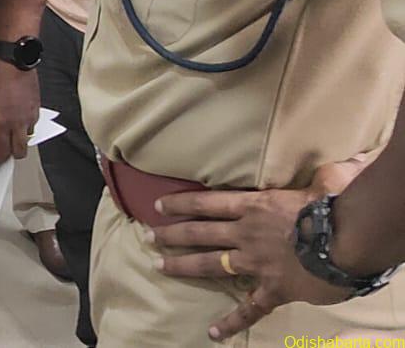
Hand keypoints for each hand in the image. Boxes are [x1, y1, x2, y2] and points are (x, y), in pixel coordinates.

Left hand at [0, 56, 38, 160]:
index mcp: (0, 123)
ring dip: (20, 139)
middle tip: (5, 150)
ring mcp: (29, 116)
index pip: (3, 151)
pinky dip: (27, 125)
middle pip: (20, 151)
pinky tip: (18, 118)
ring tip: (11, 134)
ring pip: (28, 138)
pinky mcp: (36, 107)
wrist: (13, 60)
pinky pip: (33, 123)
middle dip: (12, 154)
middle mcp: (18, 123)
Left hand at [151, 156, 372, 340]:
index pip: (208, 203)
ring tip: (158, 265)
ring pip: (210, 263)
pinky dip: (231, 321)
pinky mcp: (273, 289)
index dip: (181, 204)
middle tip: (147, 236)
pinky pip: (249, 308)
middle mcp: (246, 233)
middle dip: (170, 234)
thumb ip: (323, 176)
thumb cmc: (338, 209)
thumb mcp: (328, 181)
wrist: (350, 243)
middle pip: (199, 232)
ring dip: (182, 265)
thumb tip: (337, 165)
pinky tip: (214, 332)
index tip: (157, 205)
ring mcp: (256, 262)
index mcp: (255, 206)